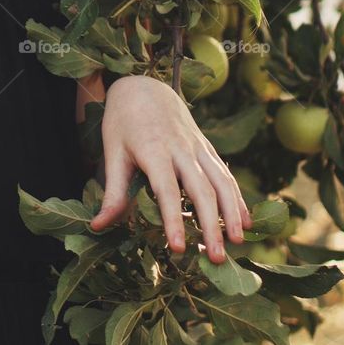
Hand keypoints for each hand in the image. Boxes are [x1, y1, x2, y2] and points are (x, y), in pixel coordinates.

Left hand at [88, 75, 253, 262]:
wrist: (143, 85)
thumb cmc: (123, 122)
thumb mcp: (113, 153)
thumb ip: (113, 192)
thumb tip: (98, 227)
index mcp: (153, 150)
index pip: (166, 190)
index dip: (172, 219)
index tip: (178, 248)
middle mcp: (180, 148)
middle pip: (201, 189)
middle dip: (211, 225)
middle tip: (216, 259)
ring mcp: (197, 146)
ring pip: (221, 180)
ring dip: (232, 212)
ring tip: (238, 242)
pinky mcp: (206, 146)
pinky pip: (225, 173)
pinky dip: (237, 197)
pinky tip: (246, 221)